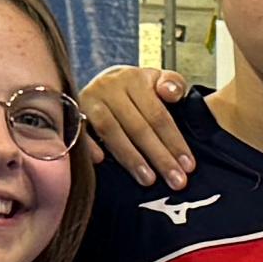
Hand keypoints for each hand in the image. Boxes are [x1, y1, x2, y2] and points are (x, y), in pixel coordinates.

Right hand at [76, 58, 197, 184]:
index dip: (174, 141)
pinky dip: (89, 145)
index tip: (189, 166)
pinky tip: (101, 161)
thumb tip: (171, 92)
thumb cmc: (138, 89)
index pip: (158, 115)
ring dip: (130, 157)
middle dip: (159, 156)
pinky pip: (79, 131)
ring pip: (111, 130)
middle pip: (138, 126)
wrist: (104, 82)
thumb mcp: (158, 81)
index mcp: (134, 79)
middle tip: (176, 182)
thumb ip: (173, 84)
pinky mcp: (74, 113)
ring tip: (148, 180)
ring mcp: (89, 100)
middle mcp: (110, 87)